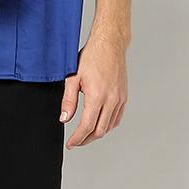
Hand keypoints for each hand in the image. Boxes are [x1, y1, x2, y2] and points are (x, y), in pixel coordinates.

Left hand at [58, 32, 127, 147]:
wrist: (110, 44)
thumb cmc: (91, 57)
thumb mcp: (73, 78)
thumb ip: (68, 100)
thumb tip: (64, 119)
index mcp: (97, 96)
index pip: (87, 126)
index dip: (77, 138)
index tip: (70, 144)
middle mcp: (111, 100)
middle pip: (99, 131)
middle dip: (86, 140)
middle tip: (76, 142)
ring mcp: (120, 99)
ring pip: (109, 126)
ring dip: (97, 134)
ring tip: (85, 135)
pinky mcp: (124, 97)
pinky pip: (116, 118)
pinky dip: (107, 125)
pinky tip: (99, 125)